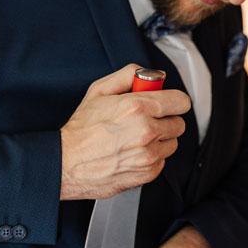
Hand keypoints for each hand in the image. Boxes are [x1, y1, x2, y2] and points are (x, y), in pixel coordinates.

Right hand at [60, 64, 189, 200]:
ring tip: (137, 137)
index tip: (166, 102)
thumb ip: (127, 75)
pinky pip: (162, 161)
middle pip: (178, 123)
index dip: (173, 100)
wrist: (67, 162)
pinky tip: (133, 152)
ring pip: (172, 143)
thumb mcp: (99, 90)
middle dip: (164, 119)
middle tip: (146, 120)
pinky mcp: (147, 173)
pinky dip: (151, 157)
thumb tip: (148, 75)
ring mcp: (148, 154)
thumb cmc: (81, 130)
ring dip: (160, 139)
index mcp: (137, 107)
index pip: (180, 101)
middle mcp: (146, 131)